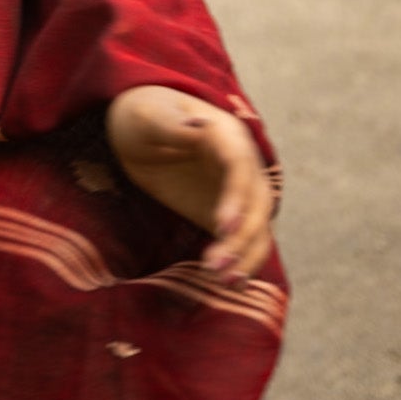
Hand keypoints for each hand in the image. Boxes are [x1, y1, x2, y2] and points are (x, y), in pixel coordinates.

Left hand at [105, 84, 274, 280]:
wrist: (142, 130)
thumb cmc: (143, 115)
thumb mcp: (148, 116)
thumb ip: (170, 125)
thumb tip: (199, 128)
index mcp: (225, 134)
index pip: (240, 166)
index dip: (236, 197)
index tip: (222, 227)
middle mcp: (242, 164)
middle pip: (257, 203)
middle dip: (242, 237)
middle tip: (214, 267)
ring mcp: (238, 191)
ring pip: (258, 227)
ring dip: (246, 256)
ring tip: (222, 283)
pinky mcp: (228, 214)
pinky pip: (246, 241)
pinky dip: (242, 262)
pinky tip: (228, 284)